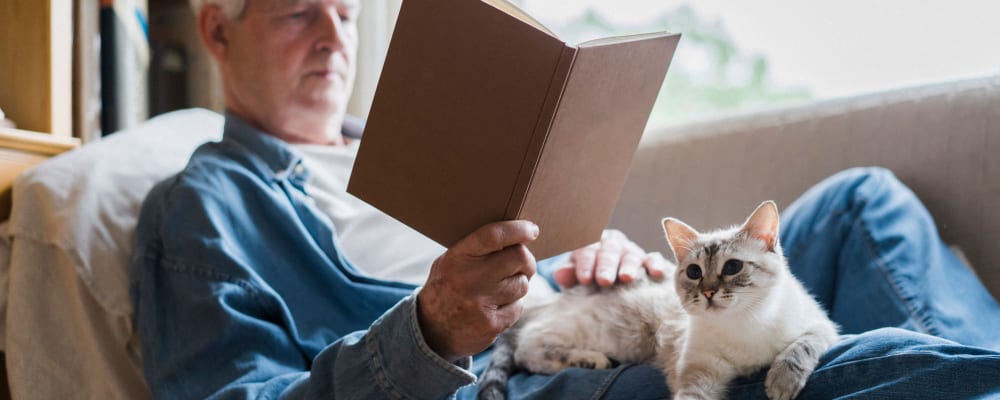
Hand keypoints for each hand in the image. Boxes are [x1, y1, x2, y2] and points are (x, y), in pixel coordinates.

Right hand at [416, 220, 538, 362]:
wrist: (431, 329)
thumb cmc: (448, 286)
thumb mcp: (451, 261)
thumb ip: (478, 248)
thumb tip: (517, 235)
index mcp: (458, 258)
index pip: (493, 236)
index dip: (517, 230)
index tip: (531, 230)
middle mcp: (470, 279)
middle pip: (518, 258)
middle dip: (526, 260)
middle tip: (522, 263)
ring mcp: (481, 304)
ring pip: (522, 284)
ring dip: (518, 284)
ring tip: (501, 288)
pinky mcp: (492, 325)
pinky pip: (518, 307)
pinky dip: (513, 306)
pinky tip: (496, 307)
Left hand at [553, 229, 669, 287]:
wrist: (606, 278)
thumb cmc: (588, 278)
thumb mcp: (576, 275)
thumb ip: (569, 274)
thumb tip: (559, 275)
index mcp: (591, 244)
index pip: (587, 250)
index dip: (586, 264)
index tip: (584, 279)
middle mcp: (612, 244)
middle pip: (609, 251)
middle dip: (606, 265)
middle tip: (604, 280)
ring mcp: (630, 250)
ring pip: (630, 254)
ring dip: (629, 266)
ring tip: (627, 278)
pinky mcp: (647, 259)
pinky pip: (652, 258)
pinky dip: (655, 264)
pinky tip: (657, 273)